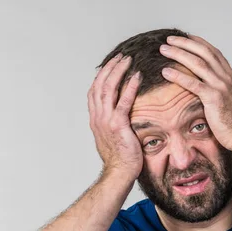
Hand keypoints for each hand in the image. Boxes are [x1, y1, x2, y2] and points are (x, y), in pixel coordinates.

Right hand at [88, 53, 143, 179]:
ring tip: (127, 60)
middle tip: (120, 56)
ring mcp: (105, 121)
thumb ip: (112, 124)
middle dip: (109, 68)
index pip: (94, 92)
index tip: (111, 65)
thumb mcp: (111, 138)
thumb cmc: (119, 159)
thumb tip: (120, 116)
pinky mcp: (117, 125)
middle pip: (99, 85)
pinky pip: (123, 101)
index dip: (101, 76)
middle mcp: (97, 117)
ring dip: (118, 71)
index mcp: (95, 120)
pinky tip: (137, 76)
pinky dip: (129, 87)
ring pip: (108, 89)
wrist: (118, 173)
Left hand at [159, 34, 231, 149]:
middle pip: (204, 53)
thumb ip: (221, 91)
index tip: (186, 37)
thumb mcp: (230, 101)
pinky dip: (178, 75)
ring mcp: (221, 86)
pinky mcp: (214, 98)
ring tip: (164, 49)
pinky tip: (165, 72)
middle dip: (185, 43)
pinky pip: (193, 83)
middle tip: (170, 39)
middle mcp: (227, 77)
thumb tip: (211, 89)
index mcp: (231, 77)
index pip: (214, 53)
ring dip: (179, 54)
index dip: (199, 43)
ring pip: (197, 63)